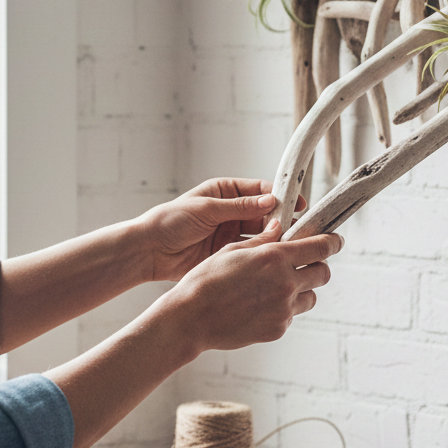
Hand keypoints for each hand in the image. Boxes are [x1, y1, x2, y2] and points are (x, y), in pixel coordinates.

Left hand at [142, 177, 304, 281]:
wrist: (149, 251)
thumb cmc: (170, 221)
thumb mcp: (206, 208)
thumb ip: (239, 207)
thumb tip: (271, 201)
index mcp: (225, 192)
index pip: (259, 191)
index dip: (280, 196)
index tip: (297, 204)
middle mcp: (231, 211)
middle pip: (264, 213)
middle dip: (281, 219)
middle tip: (299, 227)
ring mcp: (230, 233)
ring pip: (260, 234)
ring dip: (274, 237)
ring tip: (290, 243)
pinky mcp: (227, 253)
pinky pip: (250, 251)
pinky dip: (262, 253)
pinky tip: (273, 256)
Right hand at [164, 219, 341, 351]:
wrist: (192, 318)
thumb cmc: (207, 280)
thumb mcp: (233, 250)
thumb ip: (263, 241)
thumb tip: (280, 230)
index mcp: (276, 257)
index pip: (321, 247)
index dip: (332, 242)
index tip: (335, 241)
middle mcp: (286, 283)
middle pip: (323, 273)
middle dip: (317, 266)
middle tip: (304, 265)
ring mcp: (284, 309)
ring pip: (310, 297)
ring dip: (302, 290)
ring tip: (277, 288)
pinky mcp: (278, 329)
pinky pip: (291, 315)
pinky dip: (283, 309)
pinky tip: (260, 306)